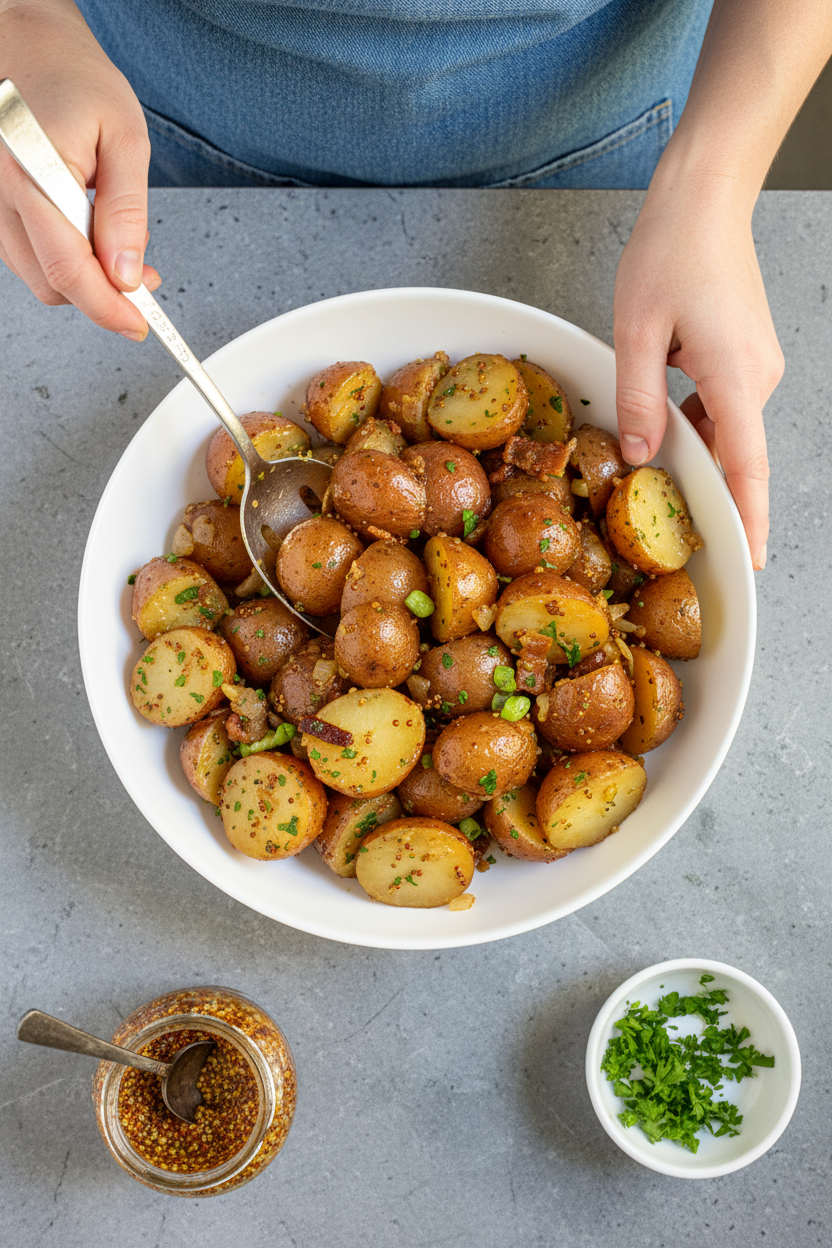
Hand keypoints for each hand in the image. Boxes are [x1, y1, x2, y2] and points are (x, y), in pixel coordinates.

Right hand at [0, 0, 159, 338]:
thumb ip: (127, 211)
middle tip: (144, 281)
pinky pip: (28, 254)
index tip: (140, 323)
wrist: (26, 40)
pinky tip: (89, 233)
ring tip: (119, 247)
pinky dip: (63, 257)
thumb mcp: (124, 137)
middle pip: (51, 285)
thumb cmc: (72, 76)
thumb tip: (129, 274)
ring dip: (83, 278)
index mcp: (32, 176)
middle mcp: (1, 195)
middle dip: (102, 296)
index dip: (108, 309)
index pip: (69, 272)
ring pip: (38, 275)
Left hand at [613, 179, 783, 569]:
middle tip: (659, 511)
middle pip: (731, 450)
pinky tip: (661, 412)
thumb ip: (638, 399)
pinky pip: (720, 403)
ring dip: (689, 444)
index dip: (749, 517)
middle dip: (699, 483)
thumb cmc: (671, 250)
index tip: (752, 559)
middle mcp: (758, 376)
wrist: (705, 197)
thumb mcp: (636, 331)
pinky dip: (693, 419)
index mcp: (736, 374)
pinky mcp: (745, 355)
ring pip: (721, 426)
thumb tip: (643, 454)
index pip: (748, 464)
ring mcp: (756, 365)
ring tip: (648, 448)